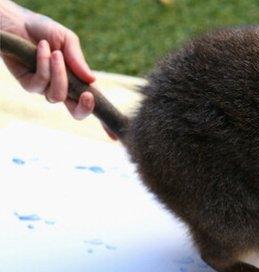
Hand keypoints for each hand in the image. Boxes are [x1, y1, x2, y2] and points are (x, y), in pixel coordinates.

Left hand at [0, 2, 95, 119]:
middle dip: (84, 108)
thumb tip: (92, 80)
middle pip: (76, 112)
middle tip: (88, 95)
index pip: (93, 102)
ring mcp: (45, 88)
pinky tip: (43, 48)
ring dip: (59, 73)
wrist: (17, 22)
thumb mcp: (68, 40)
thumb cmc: (45, 31)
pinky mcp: (28, 84)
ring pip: (57, 96)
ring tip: (55, 52)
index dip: (104, 120)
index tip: (114, 136)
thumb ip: (79, 60)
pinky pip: (40, 83)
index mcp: (78, 81)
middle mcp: (63, 88)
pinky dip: (44, 64)